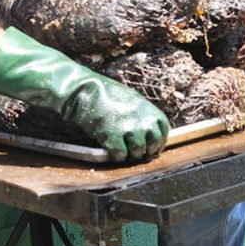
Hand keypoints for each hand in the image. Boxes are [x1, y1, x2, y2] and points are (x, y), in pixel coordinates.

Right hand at [0, 28, 168, 161]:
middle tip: (136, 152)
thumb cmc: (102, 91)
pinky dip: (115, 155)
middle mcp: (142, 120)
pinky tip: (108, 149)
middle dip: (145, 150)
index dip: (158, 140)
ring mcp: (129, 130)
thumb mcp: (129, 97)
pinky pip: (120, 155)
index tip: (151, 145)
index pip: (163, 129)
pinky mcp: (113, 138)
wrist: (82, 90)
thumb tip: (145, 125)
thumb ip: (139, 112)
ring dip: (129, 154)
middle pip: (153, 144)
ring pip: (137, 152)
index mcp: (147, 108)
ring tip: (120, 150)